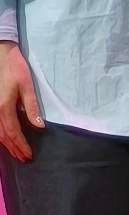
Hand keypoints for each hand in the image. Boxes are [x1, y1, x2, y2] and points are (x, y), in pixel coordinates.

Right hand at [0, 42, 43, 160]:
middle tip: (24, 159)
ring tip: (16, 154)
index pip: (13, 133)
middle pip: (3, 136)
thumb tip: (39, 127)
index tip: (29, 155)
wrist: (0, 55)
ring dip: (6, 145)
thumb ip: (32, 107)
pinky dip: (0, 136)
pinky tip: (5, 140)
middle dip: (14, 149)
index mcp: (3, 107)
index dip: (21, 145)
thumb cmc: (15, 69)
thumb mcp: (28, 86)